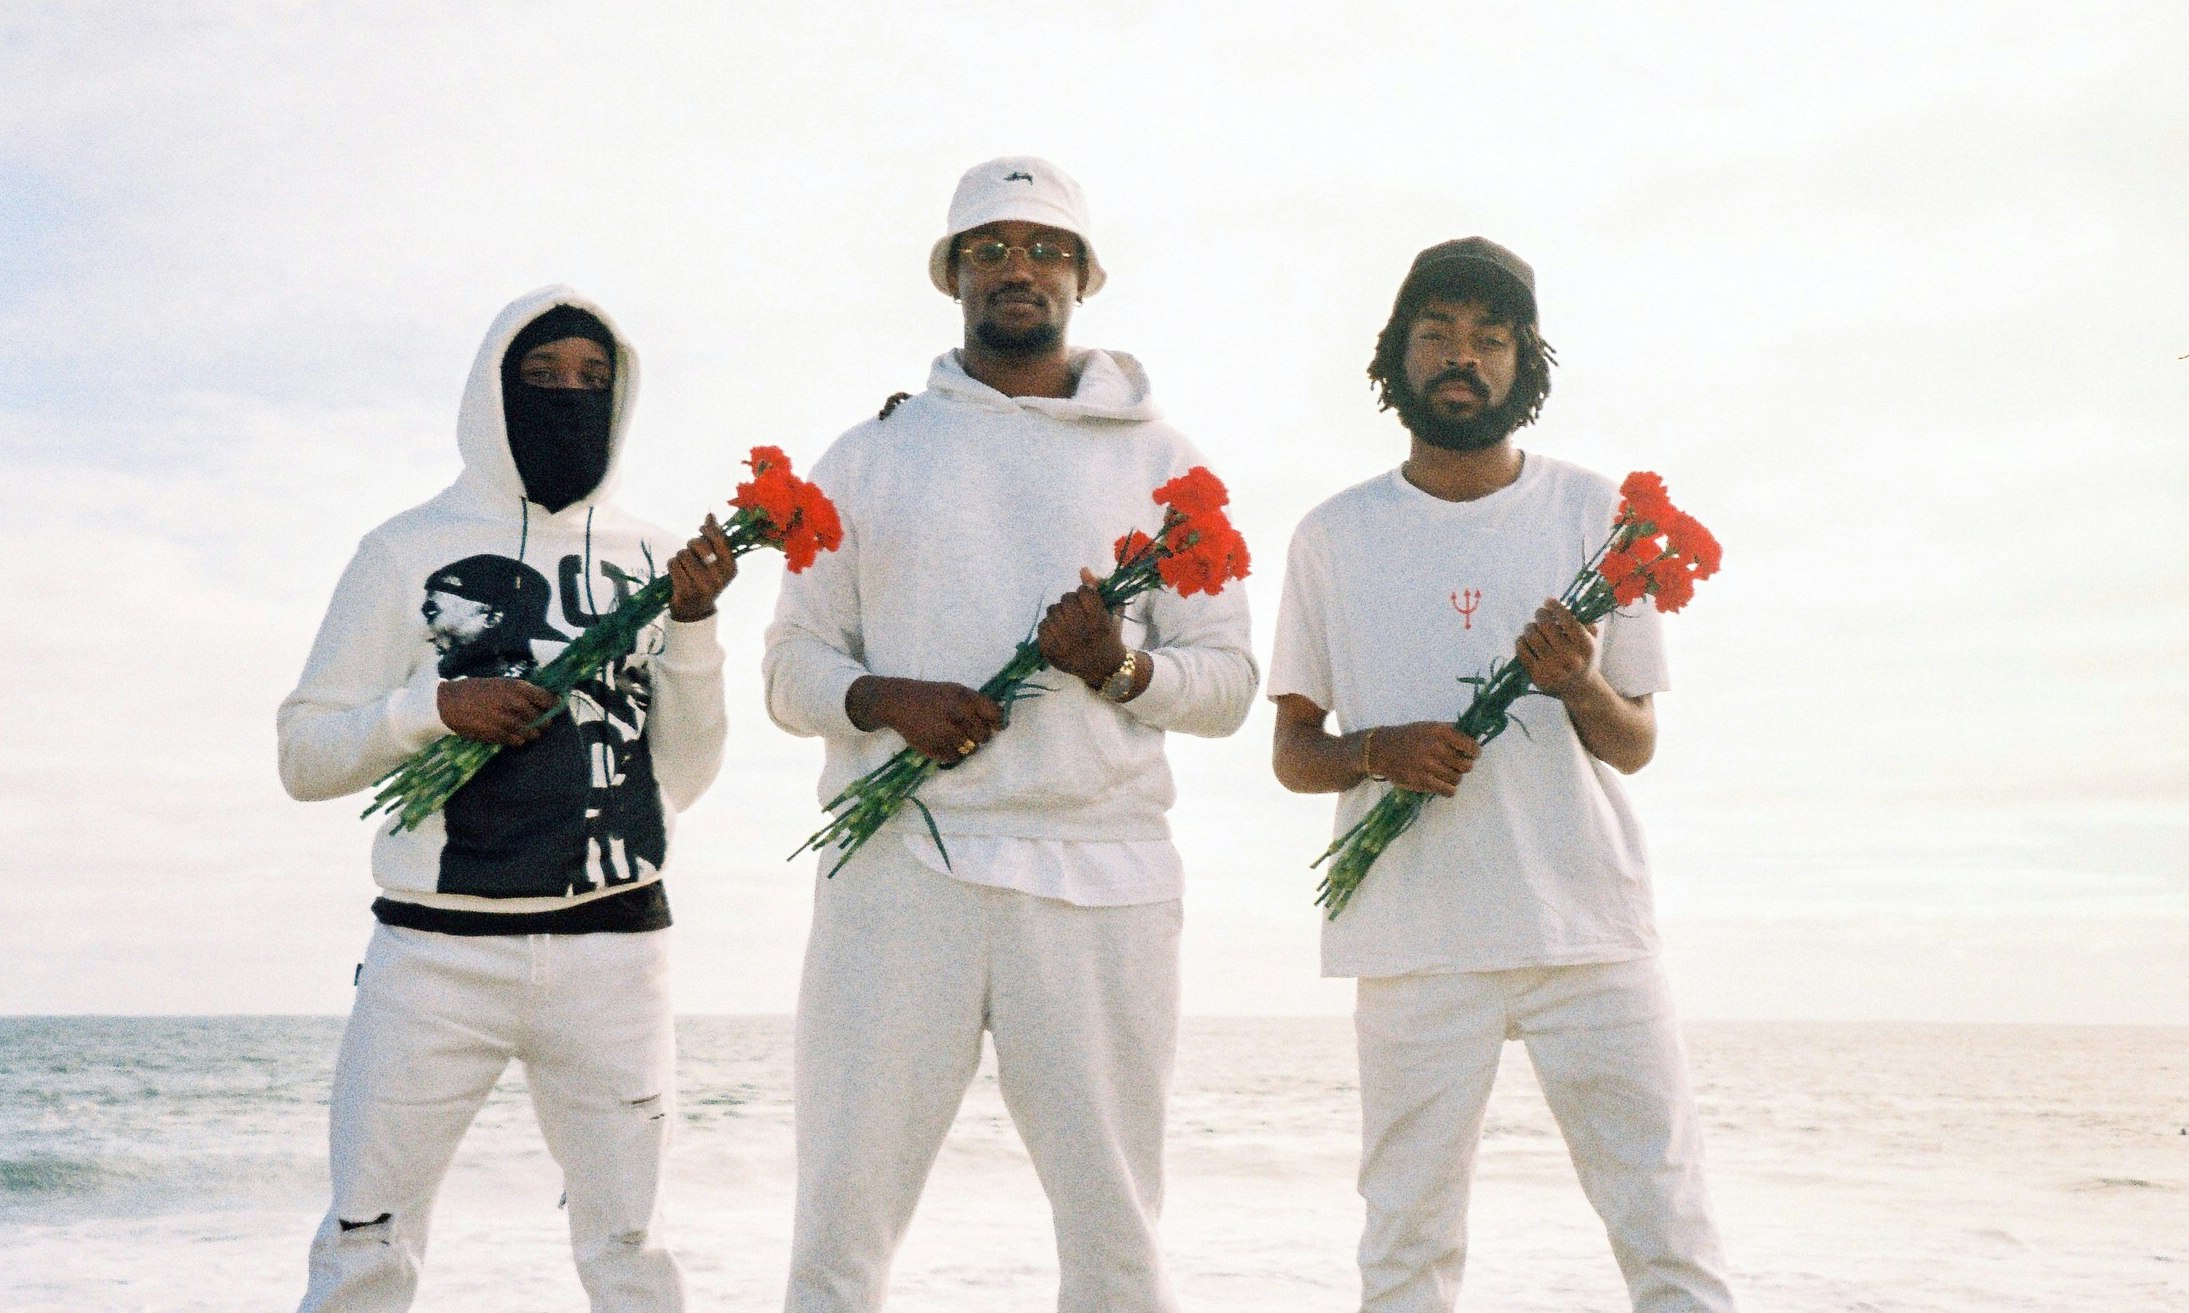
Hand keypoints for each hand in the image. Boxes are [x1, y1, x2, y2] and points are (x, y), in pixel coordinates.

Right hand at [438, 677, 558, 745]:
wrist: (450, 703)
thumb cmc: (477, 690)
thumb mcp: (502, 683)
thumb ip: (522, 691)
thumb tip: (544, 698)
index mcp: (518, 688)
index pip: (548, 700)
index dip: (553, 705)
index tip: (554, 708)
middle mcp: (516, 704)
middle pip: (544, 719)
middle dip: (543, 722)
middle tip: (539, 722)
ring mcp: (508, 721)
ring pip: (533, 733)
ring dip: (532, 733)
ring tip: (525, 729)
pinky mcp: (498, 735)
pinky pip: (518, 741)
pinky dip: (518, 739)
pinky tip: (512, 734)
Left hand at [668, 514, 738, 620]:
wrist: (695, 610)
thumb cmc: (706, 579)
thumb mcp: (716, 562)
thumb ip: (715, 538)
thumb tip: (710, 515)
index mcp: (731, 568)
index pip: (718, 538)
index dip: (707, 530)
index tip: (701, 529)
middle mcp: (719, 577)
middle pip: (698, 544)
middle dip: (691, 545)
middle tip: (691, 553)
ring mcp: (702, 585)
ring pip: (683, 554)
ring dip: (680, 557)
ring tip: (685, 567)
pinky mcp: (686, 590)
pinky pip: (673, 564)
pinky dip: (672, 565)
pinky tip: (677, 573)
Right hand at [845, 676, 1004, 764]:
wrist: (899, 702)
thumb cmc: (932, 696)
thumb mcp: (956, 690)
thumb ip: (978, 703)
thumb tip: (1000, 724)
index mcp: (966, 699)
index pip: (995, 715)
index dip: (997, 722)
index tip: (995, 726)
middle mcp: (958, 716)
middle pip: (984, 737)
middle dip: (978, 735)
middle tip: (965, 729)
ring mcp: (946, 734)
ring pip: (971, 750)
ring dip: (965, 745)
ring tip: (950, 735)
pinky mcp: (935, 749)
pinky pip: (955, 758)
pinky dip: (951, 753)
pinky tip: (941, 741)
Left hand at [1037, 567, 1127, 687]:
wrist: (1105, 668)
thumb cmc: (1110, 636)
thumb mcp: (1113, 612)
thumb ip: (1099, 589)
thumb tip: (1083, 569)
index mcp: (1100, 622)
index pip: (1084, 592)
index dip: (1085, 592)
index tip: (1087, 599)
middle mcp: (1082, 633)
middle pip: (1067, 599)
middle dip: (1071, 600)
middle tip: (1076, 609)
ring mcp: (1065, 644)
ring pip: (1052, 610)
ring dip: (1060, 612)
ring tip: (1068, 620)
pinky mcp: (1051, 652)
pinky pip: (1042, 626)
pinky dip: (1050, 625)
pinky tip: (1059, 631)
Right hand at [1366, 721, 1481, 796]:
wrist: (1381, 750)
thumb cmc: (1409, 737)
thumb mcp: (1428, 727)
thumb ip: (1450, 731)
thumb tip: (1475, 738)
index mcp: (1439, 732)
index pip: (1470, 746)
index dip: (1474, 752)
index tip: (1472, 754)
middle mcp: (1434, 747)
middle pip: (1466, 765)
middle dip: (1464, 766)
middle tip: (1457, 765)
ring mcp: (1427, 766)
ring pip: (1457, 779)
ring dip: (1455, 778)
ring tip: (1446, 773)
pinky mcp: (1421, 782)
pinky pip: (1448, 791)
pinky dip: (1449, 789)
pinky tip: (1442, 784)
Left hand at [1514, 598, 1597, 698]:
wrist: (1579, 689)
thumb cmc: (1583, 658)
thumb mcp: (1592, 640)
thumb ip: (1584, 621)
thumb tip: (1564, 605)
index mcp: (1586, 647)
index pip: (1568, 621)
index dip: (1555, 608)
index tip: (1549, 601)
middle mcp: (1570, 658)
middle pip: (1547, 627)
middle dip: (1541, 615)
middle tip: (1540, 613)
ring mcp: (1553, 669)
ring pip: (1532, 638)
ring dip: (1530, 628)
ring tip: (1532, 627)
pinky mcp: (1538, 676)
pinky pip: (1522, 652)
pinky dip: (1521, 641)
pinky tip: (1524, 639)